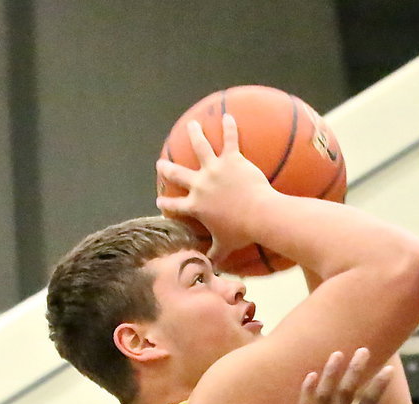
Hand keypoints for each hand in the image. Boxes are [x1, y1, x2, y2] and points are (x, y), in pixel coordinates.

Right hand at [156, 114, 269, 263]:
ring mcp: (215, 169)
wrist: (258, 215)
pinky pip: (230, 140)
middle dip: (168, 169)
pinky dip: (230, 127)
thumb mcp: (226, 247)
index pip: (176, 205)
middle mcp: (200, 184)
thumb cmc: (242, 233)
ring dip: (195, 134)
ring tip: (191, 125)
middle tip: (161, 164)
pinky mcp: (232, 159)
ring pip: (201, 147)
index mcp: (197, 205)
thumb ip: (216, 257)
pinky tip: (228, 116)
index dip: (167, 204)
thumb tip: (211, 271)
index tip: (159, 201)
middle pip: (179, 174)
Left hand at [294, 349, 396, 403]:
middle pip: (344, 393)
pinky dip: (307, 392)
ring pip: (322, 396)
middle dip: (354, 369)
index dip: (379, 384)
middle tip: (363, 351)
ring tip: (337, 354)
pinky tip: (311, 375)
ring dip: (329, 373)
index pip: (369, 403)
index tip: (388, 369)